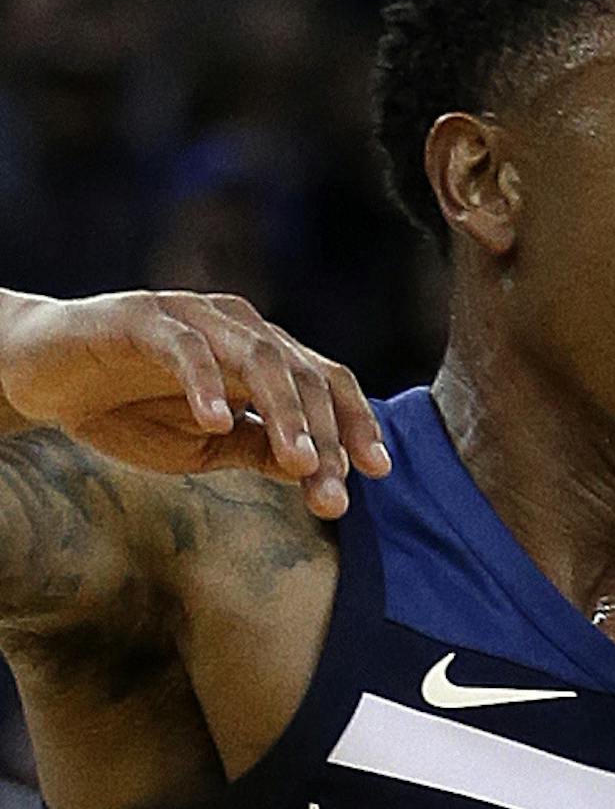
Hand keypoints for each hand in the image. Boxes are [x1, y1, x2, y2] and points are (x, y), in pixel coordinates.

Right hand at [0, 290, 390, 516]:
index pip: (326, 385)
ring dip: (285, 413)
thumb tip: (320, 472)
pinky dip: (207, 384)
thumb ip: (261, 452)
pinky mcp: (141, 316)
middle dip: (326, 437)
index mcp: (264, 357)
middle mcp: (239, 328)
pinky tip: (219, 421)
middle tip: (334, 492)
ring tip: (298, 462)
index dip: (356, 425)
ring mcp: (193, 317)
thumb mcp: (207, 448)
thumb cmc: (131, 412)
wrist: (44, 380)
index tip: (377, 473)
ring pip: (260, 357)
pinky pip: (185, 347)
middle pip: (304, 375)